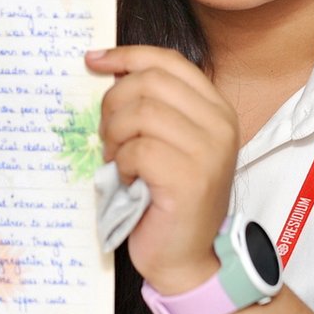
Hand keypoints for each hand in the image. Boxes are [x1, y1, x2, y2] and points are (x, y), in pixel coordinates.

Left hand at [85, 46, 237, 294]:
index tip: (93, 61)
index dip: (126, 55)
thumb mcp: (168, 142)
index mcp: (216, 109)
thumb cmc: (168, 199)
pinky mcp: (191, 178)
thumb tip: (107, 68)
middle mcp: (220, 124)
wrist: (186, 258)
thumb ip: (153, 106)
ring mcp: (209, 150)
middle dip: (114, 103)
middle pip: (149, 81)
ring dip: (116, 136)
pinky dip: (122, 164)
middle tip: (107, 136)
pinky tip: (128, 181)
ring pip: (142, 112)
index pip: (168, 61)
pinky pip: (139, 149)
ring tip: (118, 160)